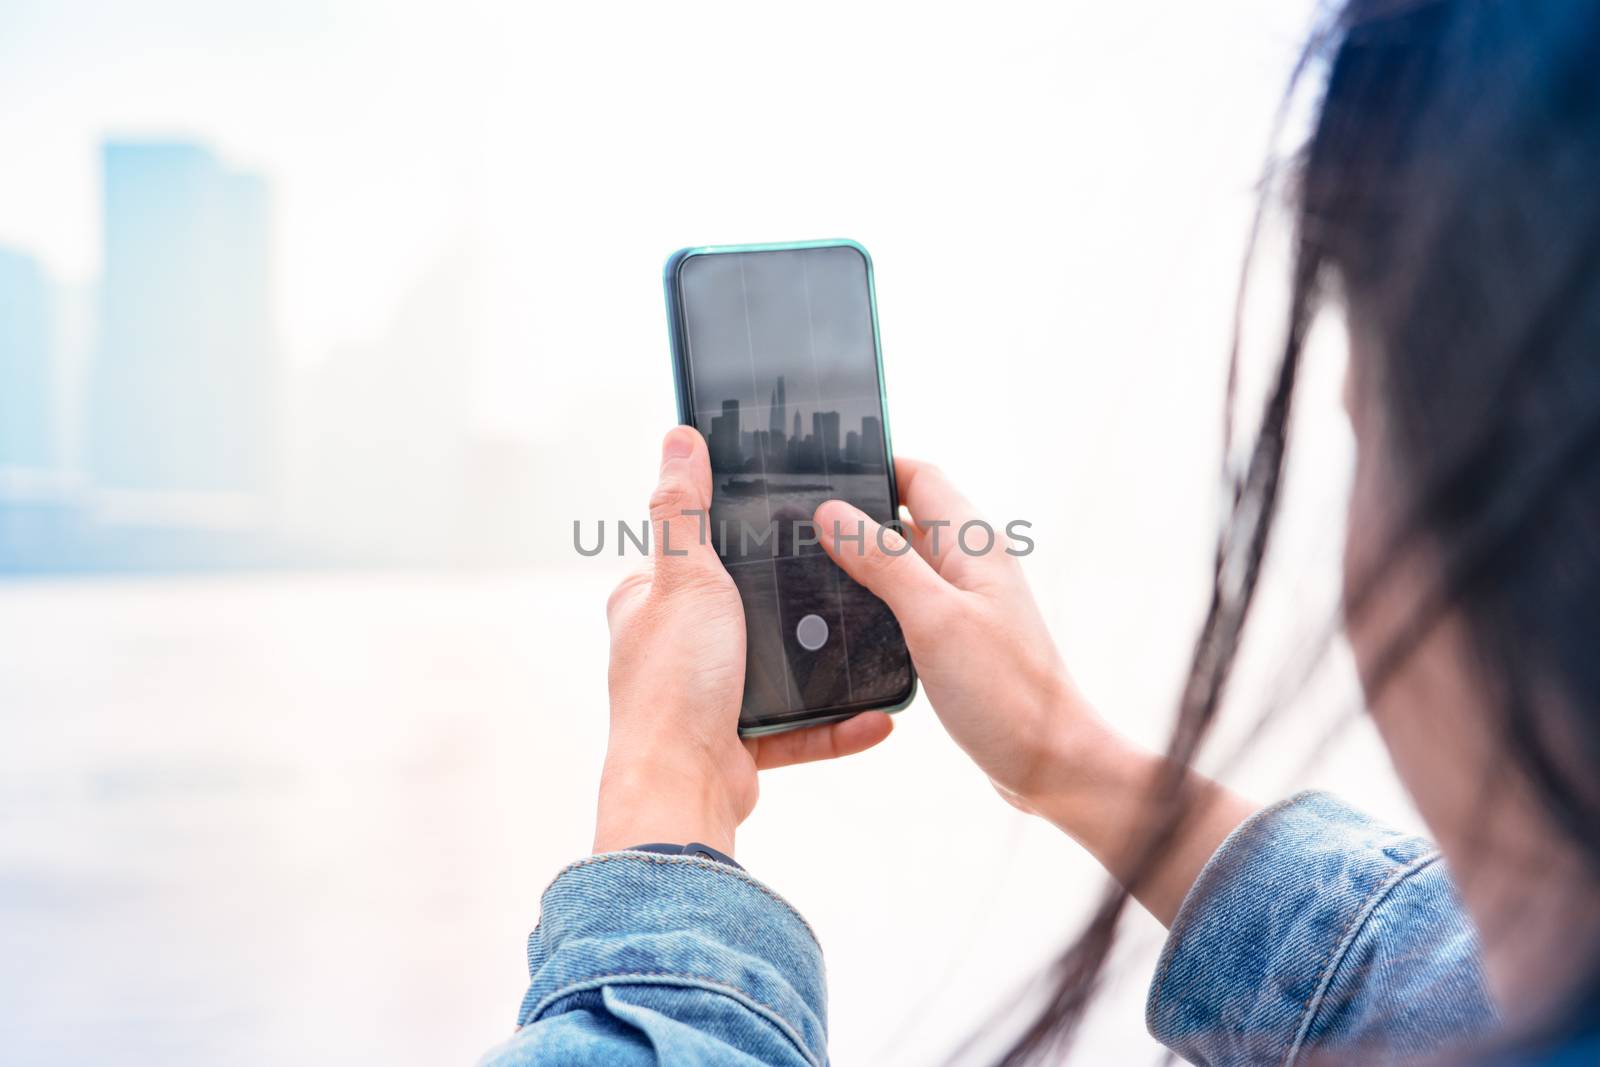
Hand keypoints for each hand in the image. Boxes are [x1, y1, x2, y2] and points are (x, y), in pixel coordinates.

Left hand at [595, 427, 894, 857]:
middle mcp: (675, 648)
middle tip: (842, 575)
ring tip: (871, 640)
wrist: (684, 787)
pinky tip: (875, 715)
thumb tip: (679, 438)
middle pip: (743, 608)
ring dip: (821, 663)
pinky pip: (799, 728)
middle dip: (789, 601)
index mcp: (651, 603)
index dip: (734, 533)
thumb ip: (686, 510)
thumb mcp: (686, 577)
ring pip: (776, 669)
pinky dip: (837, 724)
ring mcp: (709, 695)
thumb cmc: (674, 683)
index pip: (692, 551)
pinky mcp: (740, 742)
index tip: (787, 515)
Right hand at [814, 459, 1253, 923]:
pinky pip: (906, 606)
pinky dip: (873, 605)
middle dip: (853, 515)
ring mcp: (963, 605)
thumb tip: (831, 511)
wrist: (1053, 765)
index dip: (872, 466)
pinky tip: (838, 624)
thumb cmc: (1006, 692)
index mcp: (973, 545)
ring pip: (901, 565)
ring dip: (859, 563)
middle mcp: (969, 566)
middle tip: (793, 524)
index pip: (919, 476)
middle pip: (904, 518)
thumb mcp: (935, 619)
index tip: (818, 470)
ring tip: (802, 569)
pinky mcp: (955, 643)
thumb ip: (884, 562)